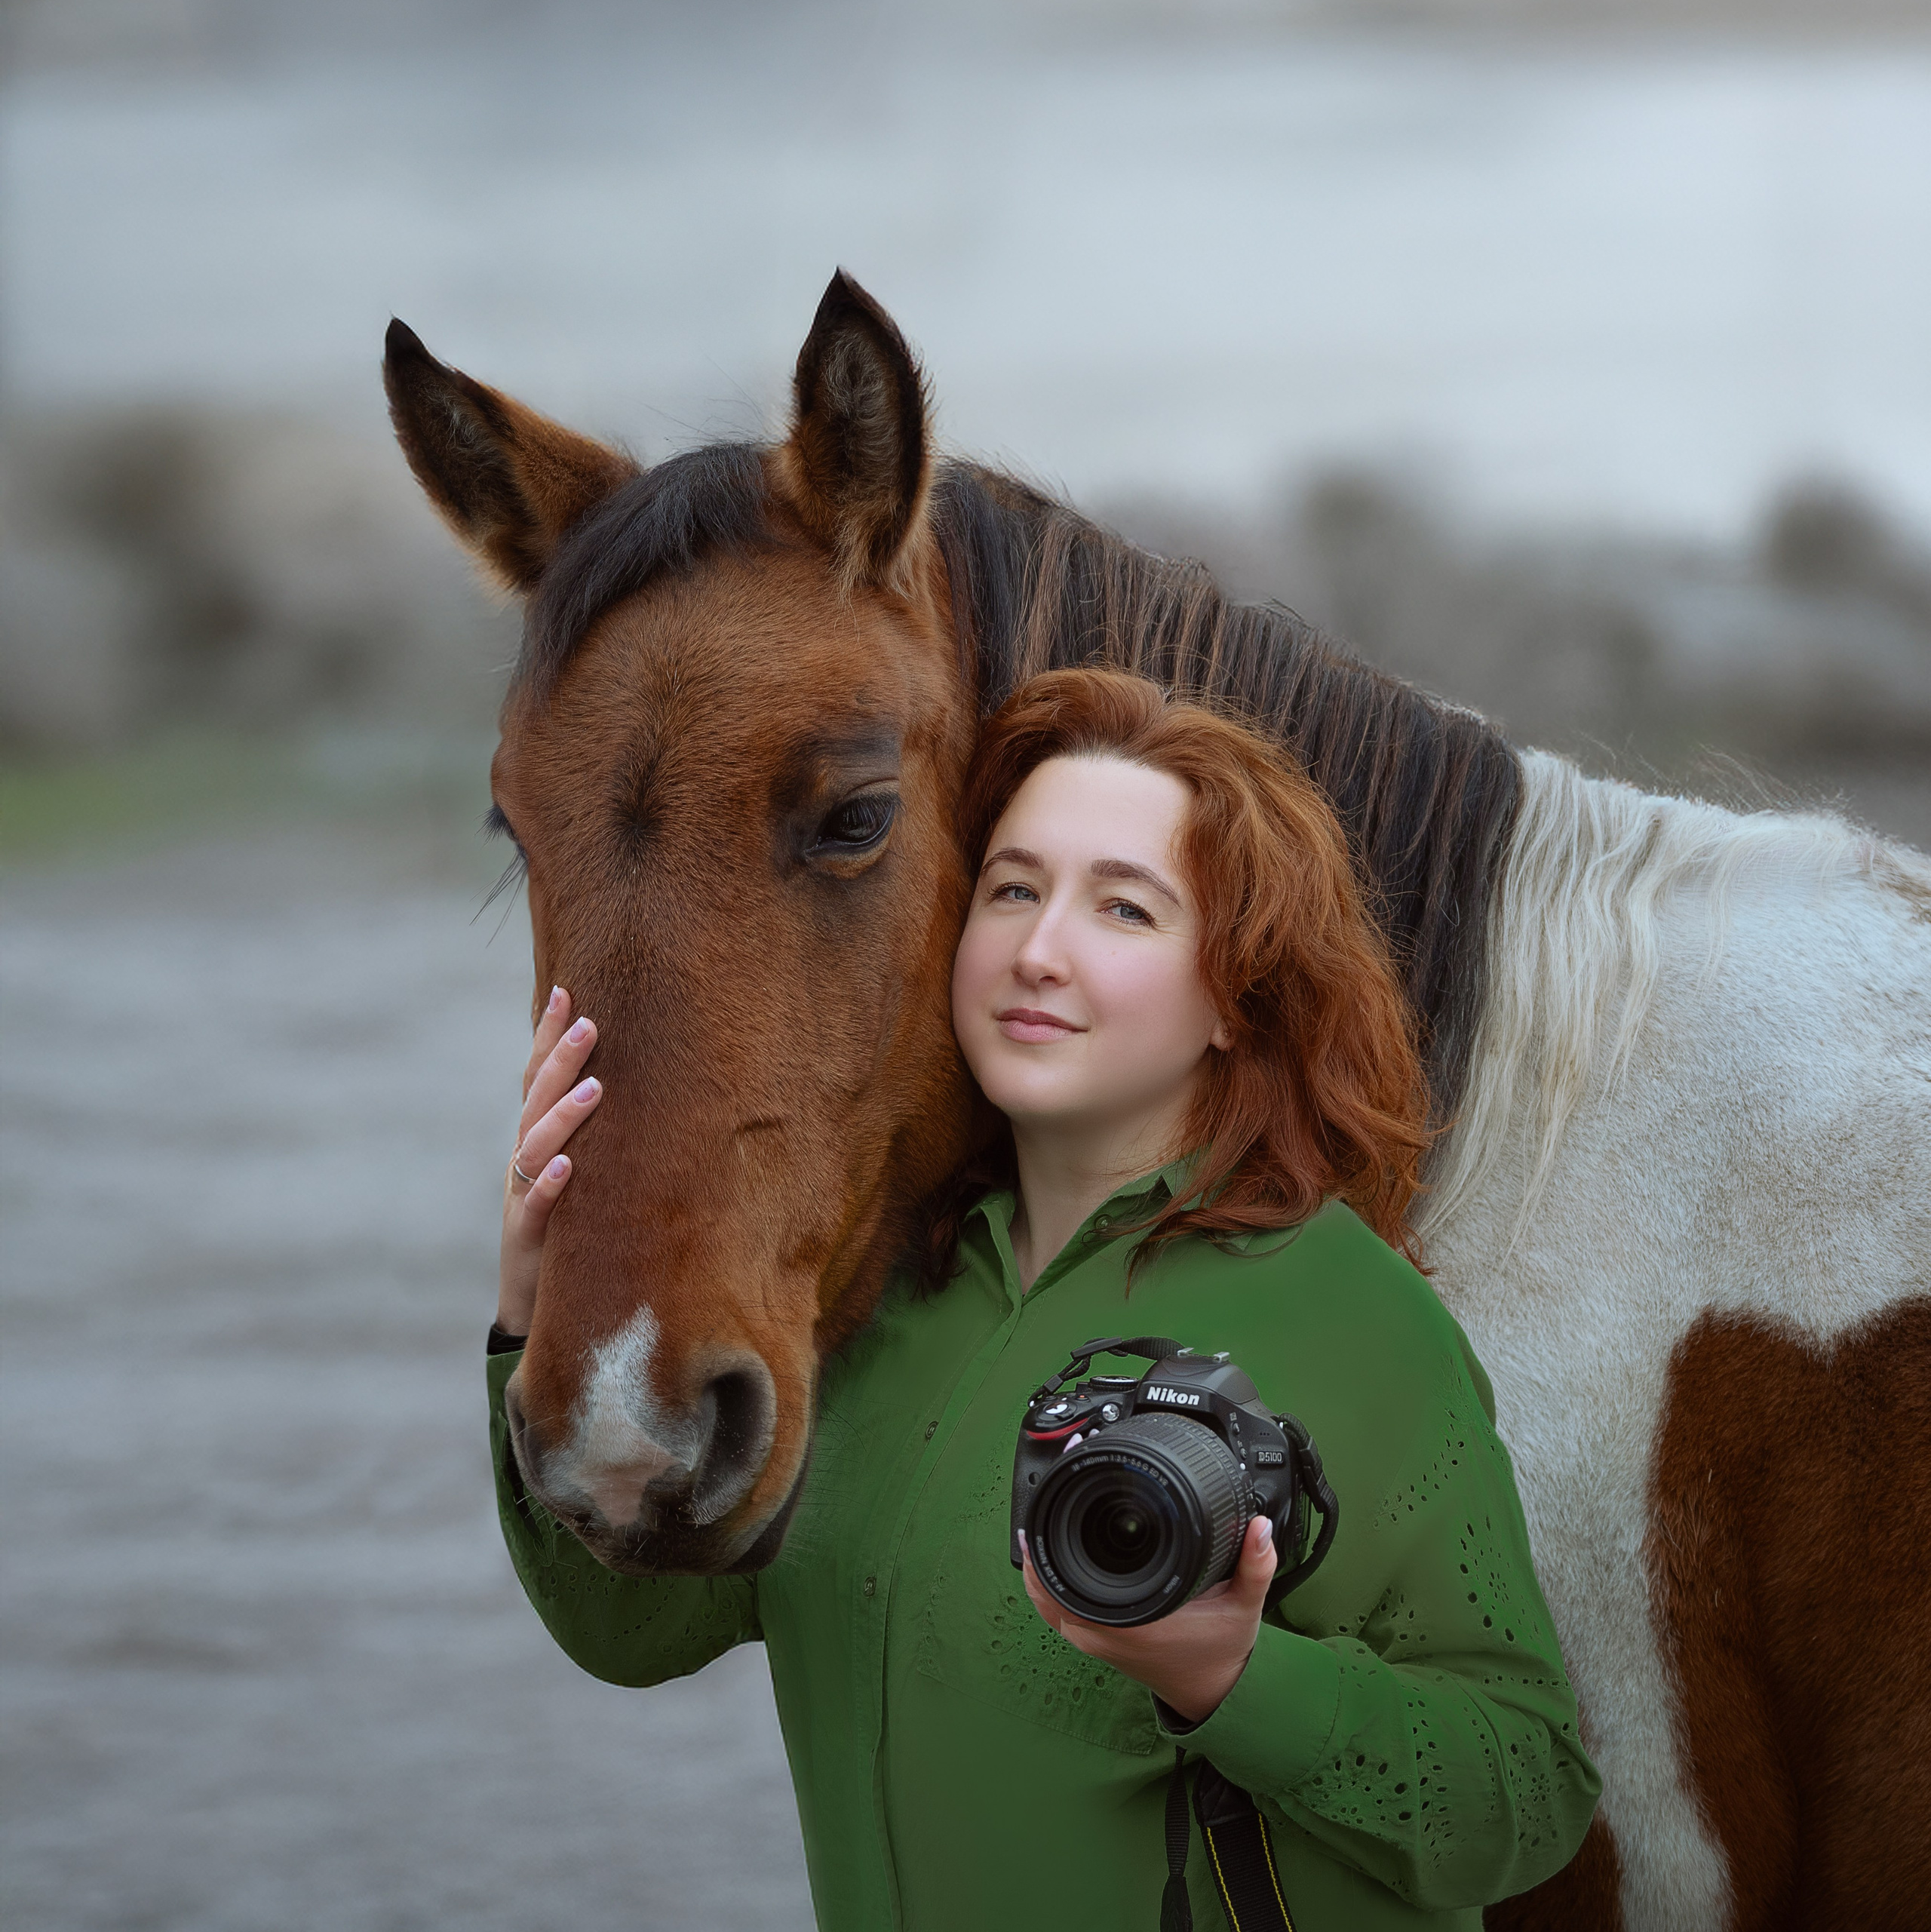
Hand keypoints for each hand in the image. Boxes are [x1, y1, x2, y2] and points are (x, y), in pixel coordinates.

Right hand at [498, 986, 601, 1335]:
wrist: (533, 1305)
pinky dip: (551, 1185)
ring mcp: (523, 1196)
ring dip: (563, 1117)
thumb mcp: (574, 1173)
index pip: (537, 1078)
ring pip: (536, 1148)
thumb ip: (589, 1132)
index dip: (546, 1036)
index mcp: (534, 1140)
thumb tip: (626, 1078)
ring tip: (594, 1089)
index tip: (565, 991)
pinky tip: (569, 1167)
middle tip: (589, 1023)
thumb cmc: (565, 1230)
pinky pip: (538, 1207)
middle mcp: (524, 1160)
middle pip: (535, 1101)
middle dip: (560, 1060)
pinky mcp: (530, 1237)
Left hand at [1021, 1516, 1276, 1723]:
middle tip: (1048, 1489)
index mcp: (1133, 1625)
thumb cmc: (1221, 1651)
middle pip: (1047, 1583)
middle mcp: (1103, 1635)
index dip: (1057, 1538)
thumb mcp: (1244, 1607)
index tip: (1058, 1498)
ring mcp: (1092, 1641)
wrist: (1211, 1692)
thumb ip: (1256, 1566)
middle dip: (1042, 1536)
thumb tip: (1260, 1527)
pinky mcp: (1092, 1641)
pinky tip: (1046, 1551)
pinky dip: (1045, 1581)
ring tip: (1041, 1513)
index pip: (1074, 1578)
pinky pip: (1053, 1609)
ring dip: (1039, 1559)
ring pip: (1044, 1597)